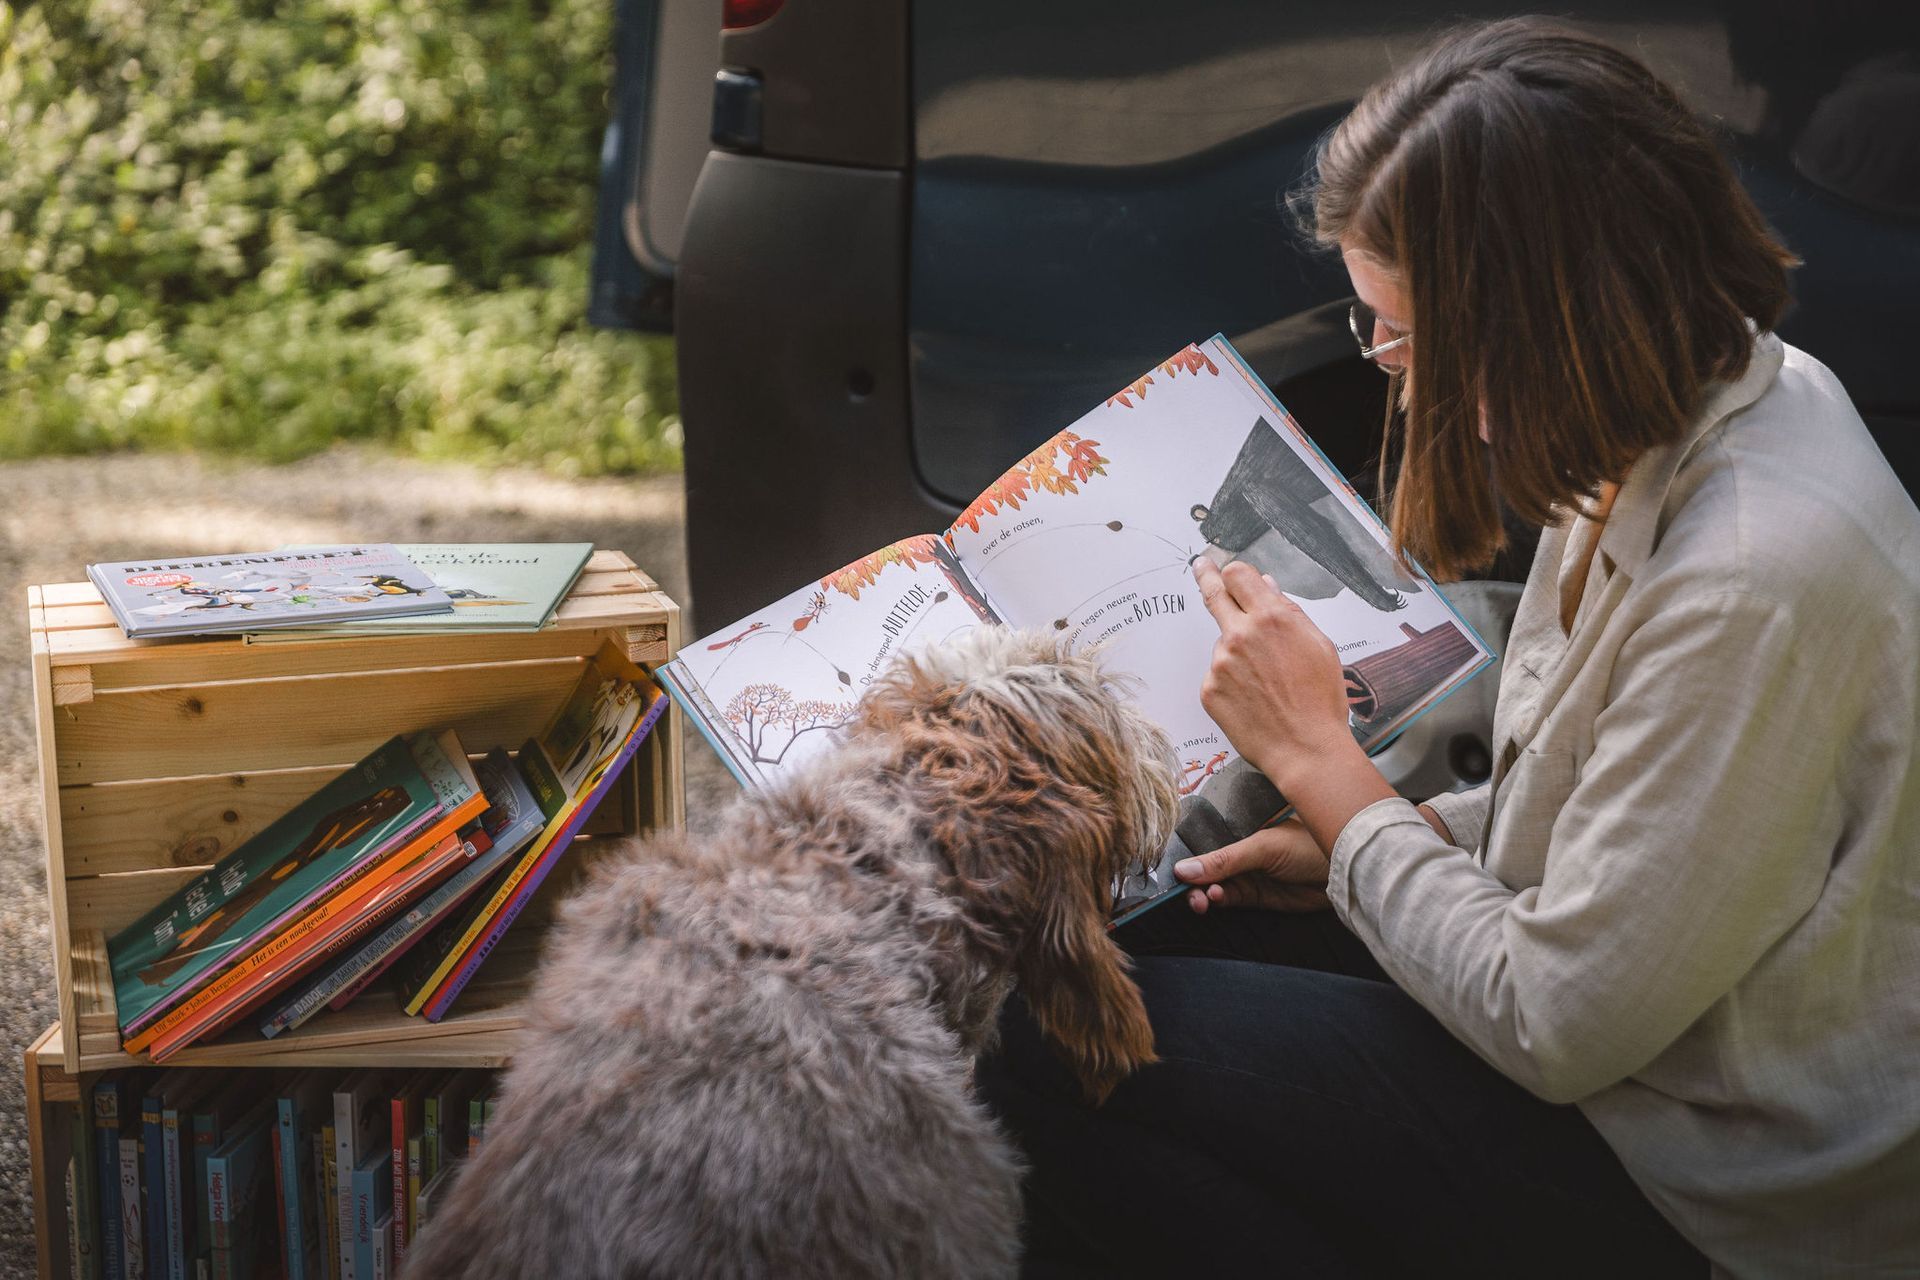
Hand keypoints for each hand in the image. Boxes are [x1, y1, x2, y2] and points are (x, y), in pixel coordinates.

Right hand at [1173, 818, 1328, 913]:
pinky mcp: (1257, 897)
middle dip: (1194, 880)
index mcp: (1241, 829)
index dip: (1188, 855)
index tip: (1173, 870)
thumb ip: (1224, 860)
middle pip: (1206, 867)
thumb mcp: (1262, 848)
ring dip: (1204, 893)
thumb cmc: (1310, 846)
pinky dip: (1220, 901)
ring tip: (1203, 899)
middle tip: (1188, 892)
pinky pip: (1230, 900)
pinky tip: (1216, 899)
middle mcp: (1242, 852)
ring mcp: (1249, 875)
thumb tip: (1183, 870)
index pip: (1206, 842)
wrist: (1344, 873)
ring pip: (1215, 886)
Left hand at [1192, 558, 1353, 793]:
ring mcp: (1220, 663)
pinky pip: (1217, 675)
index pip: (1238, 575)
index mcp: (1272, 618)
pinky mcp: (1209, 690)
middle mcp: (1240, 635)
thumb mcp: (1319, 645)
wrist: (1306, 749)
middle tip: (1201, 566)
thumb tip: (1266, 587)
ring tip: (1267, 684)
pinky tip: (1254, 700)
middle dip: (1206, 575)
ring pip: (1224, 644)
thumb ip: (1288, 612)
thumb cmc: (1320, 699)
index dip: (1235, 573)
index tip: (1227, 571)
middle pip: (1214, 593)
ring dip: (1238, 654)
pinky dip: (1232, 683)